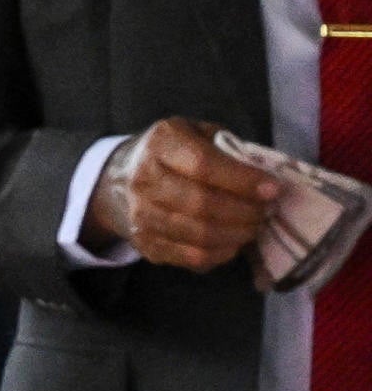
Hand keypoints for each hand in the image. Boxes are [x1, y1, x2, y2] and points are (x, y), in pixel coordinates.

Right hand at [83, 116, 276, 274]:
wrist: (118, 179)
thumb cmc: (172, 153)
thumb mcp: (196, 133)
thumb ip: (228, 148)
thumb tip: (265, 177)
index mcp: (160, 144)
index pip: (203, 165)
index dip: (242, 180)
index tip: (273, 189)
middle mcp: (143, 179)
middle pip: (201, 203)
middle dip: (245, 211)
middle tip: (266, 211)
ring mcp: (140, 215)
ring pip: (199, 235)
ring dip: (237, 234)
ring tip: (254, 226)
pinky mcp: (145, 243)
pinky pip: (192, 257)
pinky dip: (221, 253)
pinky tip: (234, 242)